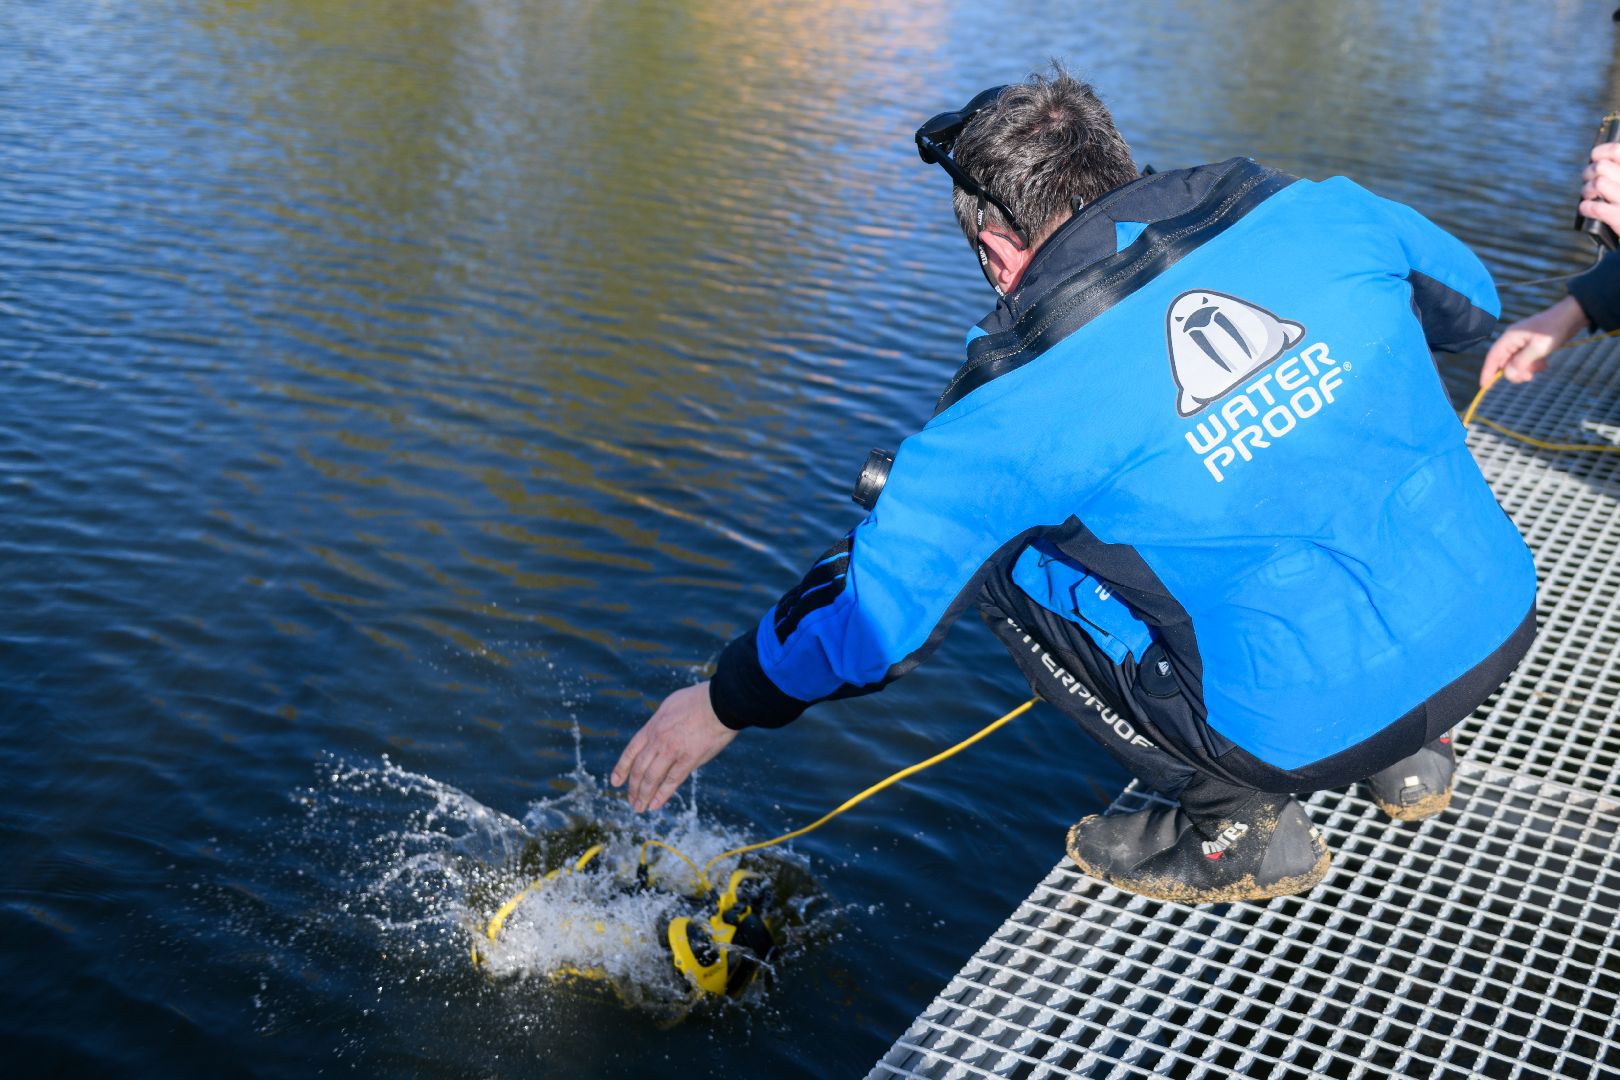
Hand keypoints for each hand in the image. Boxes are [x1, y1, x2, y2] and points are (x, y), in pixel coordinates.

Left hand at [610, 682, 737, 811]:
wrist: (719, 702)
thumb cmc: (698, 701)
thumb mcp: (670, 706)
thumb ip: (661, 723)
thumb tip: (658, 732)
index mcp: (652, 727)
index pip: (631, 752)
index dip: (621, 768)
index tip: (615, 782)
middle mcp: (658, 741)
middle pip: (639, 769)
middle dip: (633, 787)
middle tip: (631, 801)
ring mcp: (672, 751)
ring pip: (652, 778)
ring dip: (643, 795)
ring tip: (640, 808)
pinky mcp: (689, 759)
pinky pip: (672, 781)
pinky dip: (662, 795)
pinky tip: (655, 805)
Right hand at [1479, 295, 1587, 387]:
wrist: (1573, 316)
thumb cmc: (1554, 330)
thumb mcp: (1538, 348)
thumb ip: (1521, 362)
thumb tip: (1507, 375)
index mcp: (1510, 337)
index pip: (1492, 357)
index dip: (1487, 371)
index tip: (1484, 386)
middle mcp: (1513, 339)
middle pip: (1504, 362)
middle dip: (1514, 372)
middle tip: (1529, 378)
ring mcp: (1522, 342)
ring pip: (1516, 362)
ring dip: (1526, 369)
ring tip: (1541, 368)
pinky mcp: (1531, 344)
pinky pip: (1526, 359)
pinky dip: (1533, 365)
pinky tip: (1544, 364)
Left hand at [1581, 142, 1619, 234]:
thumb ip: (1616, 170)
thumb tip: (1599, 160)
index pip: (1616, 150)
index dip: (1601, 152)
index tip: (1596, 158)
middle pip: (1601, 167)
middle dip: (1589, 173)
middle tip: (1588, 180)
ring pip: (1598, 183)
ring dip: (1587, 190)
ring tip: (1588, 194)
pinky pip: (1594, 207)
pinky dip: (1586, 207)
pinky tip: (1586, 208)